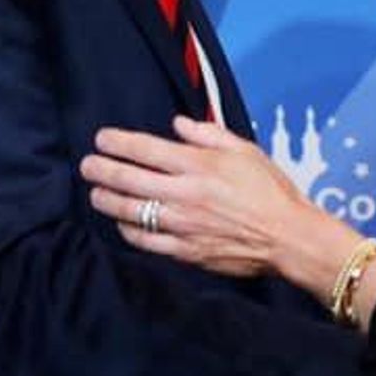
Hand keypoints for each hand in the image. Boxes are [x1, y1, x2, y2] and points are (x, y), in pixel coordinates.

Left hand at [82, 117, 372, 307]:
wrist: (288, 237)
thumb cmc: (271, 191)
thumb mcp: (246, 151)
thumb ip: (208, 135)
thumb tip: (177, 124)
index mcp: (198, 165)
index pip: (145, 149)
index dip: (117, 142)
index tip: (101, 139)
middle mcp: (184, 193)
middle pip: (128, 178)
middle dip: (100, 170)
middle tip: (87, 165)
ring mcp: (182, 224)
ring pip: (129, 211)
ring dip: (107, 200)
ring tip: (97, 193)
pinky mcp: (185, 250)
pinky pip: (145, 241)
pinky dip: (128, 231)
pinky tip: (122, 223)